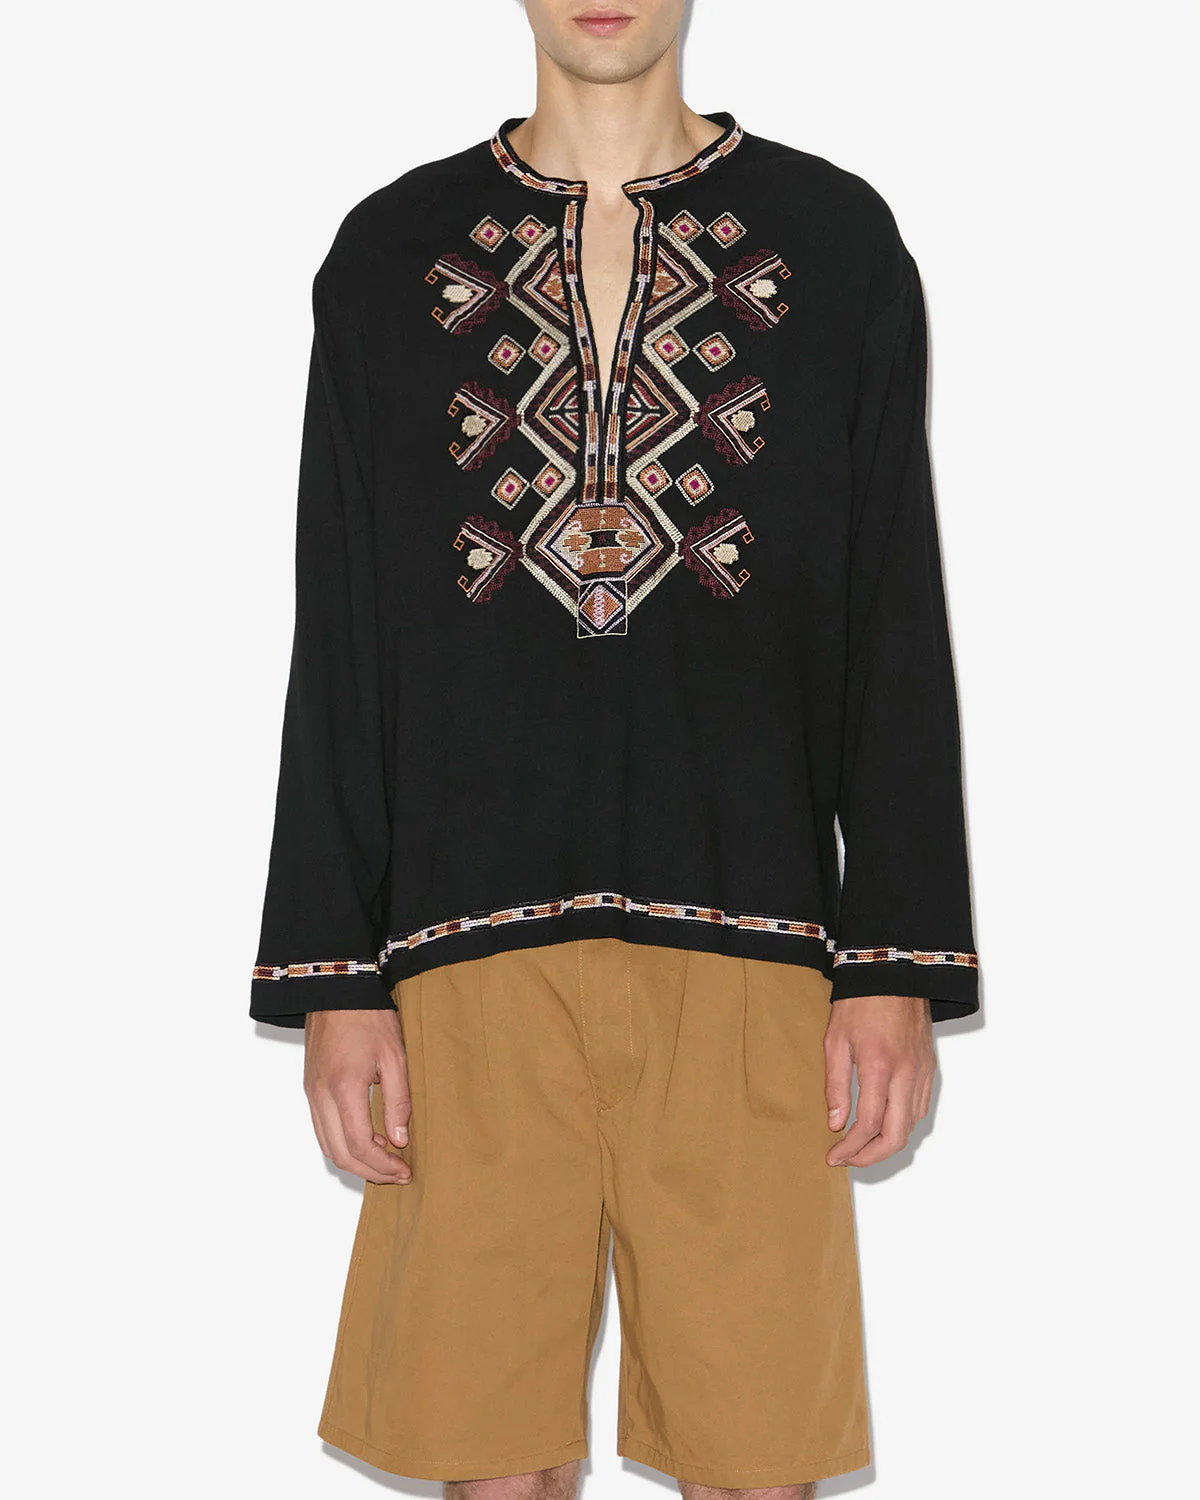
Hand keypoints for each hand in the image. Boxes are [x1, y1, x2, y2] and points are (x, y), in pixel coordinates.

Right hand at [303, 1009, 411, 1184]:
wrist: (338, 990)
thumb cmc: (369, 1017)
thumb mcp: (395, 1057)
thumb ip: (398, 1101)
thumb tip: (399, 1140)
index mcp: (343, 1087)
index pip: (359, 1145)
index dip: (382, 1165)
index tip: (404, 1170)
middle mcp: (320, 1095)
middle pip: (339, 1153)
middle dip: (369, 1171)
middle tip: (396, 1174)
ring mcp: (311, 1092)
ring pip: (326, 1145)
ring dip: (354, 1161)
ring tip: (384, 1162)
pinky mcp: (309, 1087)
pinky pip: (321, 1128)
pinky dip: (341, 1144)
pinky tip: (365, 1140)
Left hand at [824, 994, 934, 1167]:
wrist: (893, 973)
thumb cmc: (860, 1002)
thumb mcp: (835, 1041)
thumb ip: (835, 1085)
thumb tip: (836, 1122)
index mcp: (880, 1067)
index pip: (868, 1125)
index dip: (850, 1148)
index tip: (834, 1156)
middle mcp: (907, 1074)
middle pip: (896, 1136)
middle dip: (871, 1157)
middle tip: (849, 1159)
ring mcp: (922, 1072)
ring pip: (911, 1125)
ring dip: (887, 1142)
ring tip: (861, 1145)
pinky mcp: (930, 1068)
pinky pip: (919, 1108)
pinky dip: (902, 1124)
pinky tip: (883, 1123)